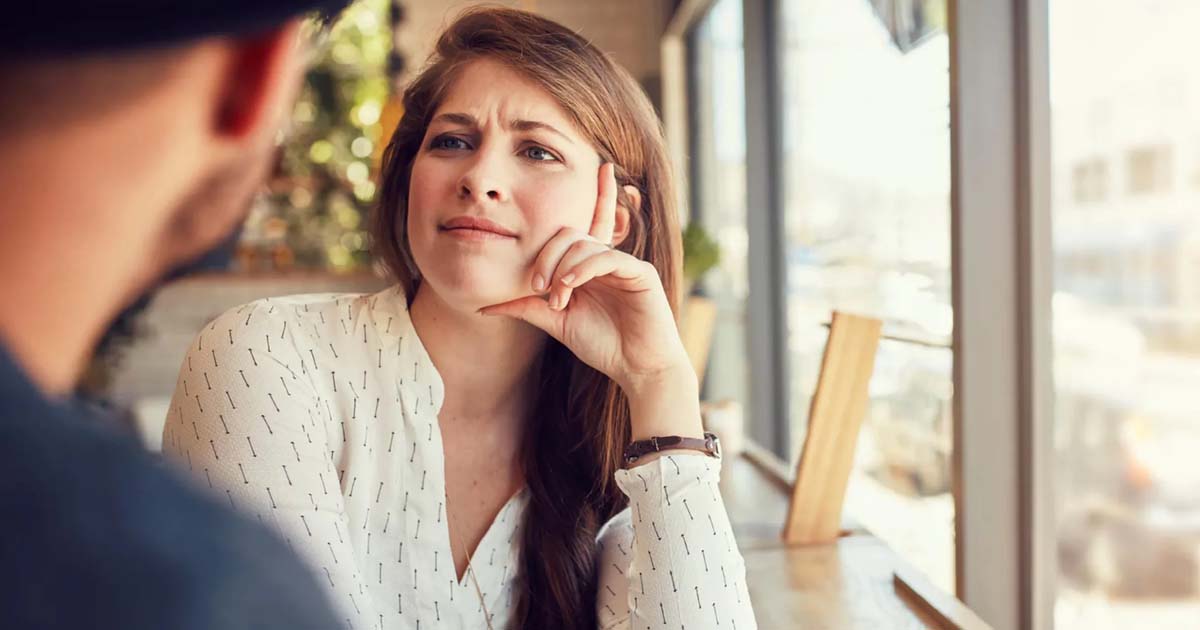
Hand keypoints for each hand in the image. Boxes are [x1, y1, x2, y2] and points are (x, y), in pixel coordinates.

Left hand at [478, 163, 690, 395]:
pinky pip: (608, 257)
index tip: (532, 286)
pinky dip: (584, 268)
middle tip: (538, 288)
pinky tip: (571, 286)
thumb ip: (526, 307)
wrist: (638, 369)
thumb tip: (483, 306)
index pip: (564, 238)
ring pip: (585, 244)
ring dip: (563, 269)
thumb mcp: (556, 322)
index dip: (542, 252)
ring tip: (558, 300)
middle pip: (568, 235)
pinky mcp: (641, 273)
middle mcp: (604, 261)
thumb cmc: (603, 345)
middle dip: (546, 258)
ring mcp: (623, 264)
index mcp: (586, 268)